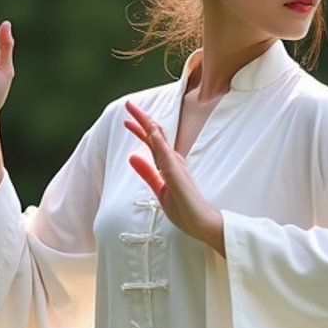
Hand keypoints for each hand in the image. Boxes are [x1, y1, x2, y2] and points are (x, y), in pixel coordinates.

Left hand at [125, 101, 224, 254]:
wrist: (201, 223)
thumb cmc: (185, 210)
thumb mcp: (160, 190)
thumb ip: (148, 174)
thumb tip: (133, 157)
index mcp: (169, 166)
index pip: (152, 144)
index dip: (140, 131)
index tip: (126, 121)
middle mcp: (173, 162)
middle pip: (156, 135)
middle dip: (142, 119)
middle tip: (129, 104)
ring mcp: (176, 166)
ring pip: (159, 139)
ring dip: (147, 123)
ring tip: (135, 110)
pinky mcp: (177, 173)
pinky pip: (165, 153)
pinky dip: (157, 140)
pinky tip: (149, 129)